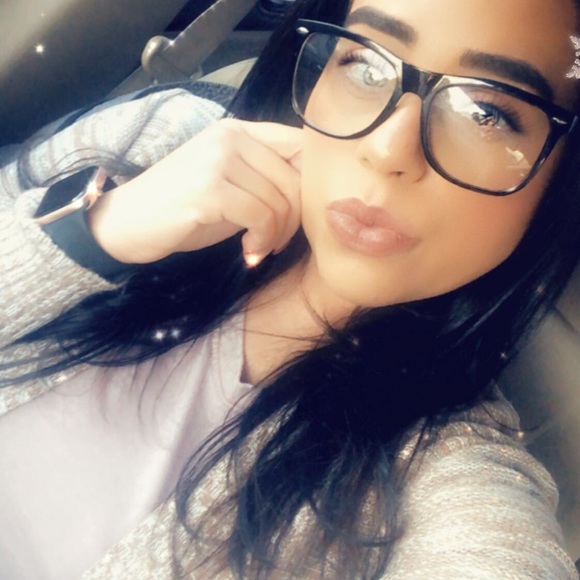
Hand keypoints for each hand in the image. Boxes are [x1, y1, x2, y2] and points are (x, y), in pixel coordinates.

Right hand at [87, 119, 302, 264]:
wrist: (127, 224)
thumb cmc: (183, 210)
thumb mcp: (231, 187)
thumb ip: (266, 180)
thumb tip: (313, 196)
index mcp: (239, 131)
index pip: (300, 145)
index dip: (312, 183)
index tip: (298, 215)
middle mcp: (230, 137)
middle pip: (296, 177)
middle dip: (294, 220)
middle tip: (274, 242)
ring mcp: (218, 160)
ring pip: (280, 200)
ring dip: (276, 235)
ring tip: (257, 249)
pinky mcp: (209, 189)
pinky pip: (261, 217)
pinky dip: (261, 241)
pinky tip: (247, 253)